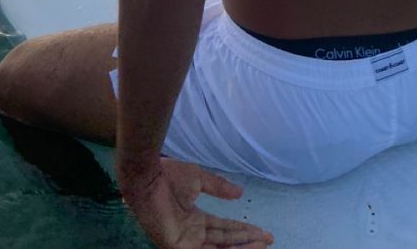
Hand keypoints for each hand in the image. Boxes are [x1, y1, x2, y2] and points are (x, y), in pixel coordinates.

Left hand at [122, 157, 274, 248]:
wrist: (148, 176)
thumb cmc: (168, 175)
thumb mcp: (198, 179)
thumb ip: (218, 187)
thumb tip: (240, 192)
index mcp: (194, 220)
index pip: (223, 230)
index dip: (243, 231)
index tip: (262, 231)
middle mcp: (192, 235)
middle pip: (225, 243)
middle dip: (247, 243)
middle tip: (268, 240)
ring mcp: (186, 243)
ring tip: (261, 244)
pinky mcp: (179, 248)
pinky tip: (242, 248)